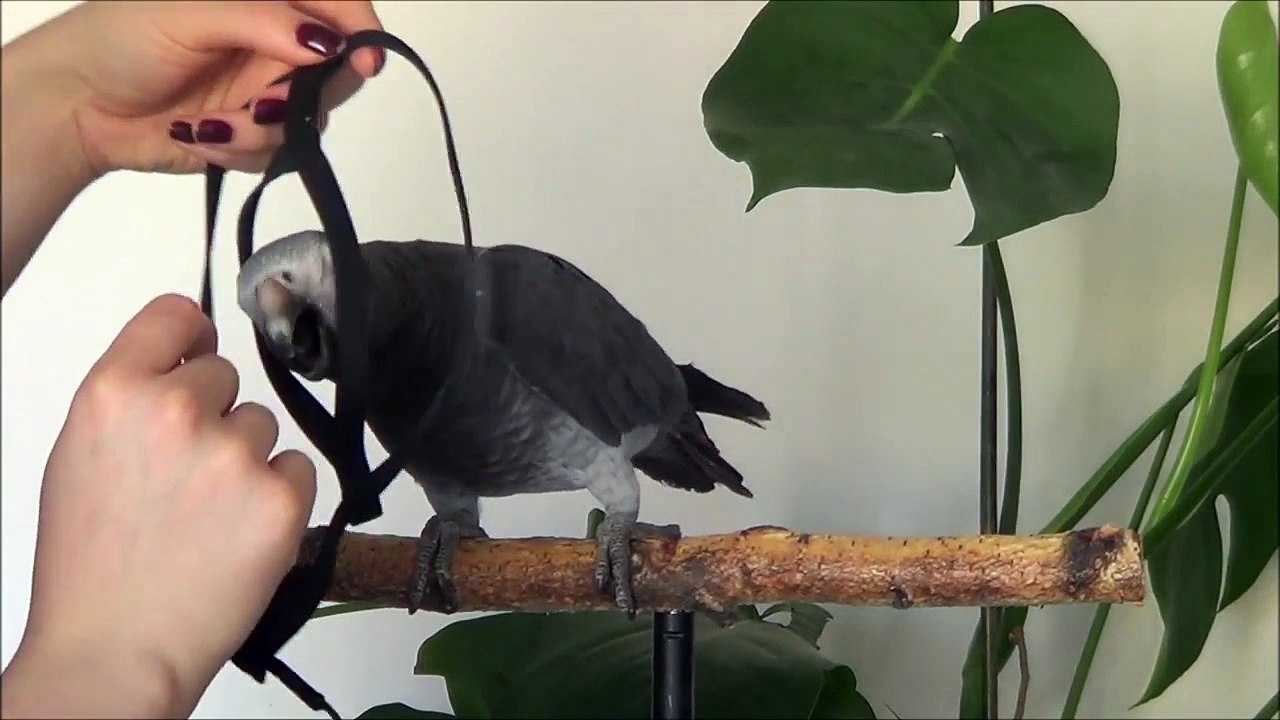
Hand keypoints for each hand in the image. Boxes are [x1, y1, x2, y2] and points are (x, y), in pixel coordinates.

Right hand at [2, 295, 316, 717]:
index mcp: (115, 393)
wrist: (118, 648)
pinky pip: (297, 468)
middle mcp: (177, 410)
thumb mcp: (82, 456)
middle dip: (214, 417)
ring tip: (203, 517)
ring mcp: (234, 454)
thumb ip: (134, 396)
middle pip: (226, 375)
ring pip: (263, 426)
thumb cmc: (93, 563)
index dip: (190, 338)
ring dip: (246, 461)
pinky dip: (278, 497)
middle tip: (183, 478)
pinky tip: (237, 533)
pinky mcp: (282, 497)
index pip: (177, 315)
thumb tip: (188, 353)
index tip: (195, 357)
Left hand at [22, 0, 384, 175]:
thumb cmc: (119, 40)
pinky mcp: (252, 134)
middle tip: (267, 106)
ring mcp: (265, 90)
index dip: (360, 31)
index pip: (337, 7)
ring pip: (309, 119)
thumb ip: (264, 20)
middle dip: (304, 96)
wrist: (76, 104)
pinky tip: (200, 135)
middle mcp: (273, 43)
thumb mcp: (192, 14)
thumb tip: (327, 40)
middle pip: (336, 69)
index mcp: (265, 0)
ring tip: (213, 124)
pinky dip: (240, 150)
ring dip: (263, 131)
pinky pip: (278, 152)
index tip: (362, 59)